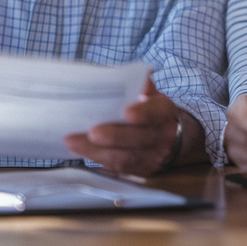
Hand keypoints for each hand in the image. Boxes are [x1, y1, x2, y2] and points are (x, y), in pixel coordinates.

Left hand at [64, 76, 200, 176]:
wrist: (172, 141)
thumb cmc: (152, 111)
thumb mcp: (152, 95)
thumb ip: (141, 85)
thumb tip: (138, 76)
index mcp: (163, 112)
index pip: (156, 113)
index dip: (143, 113)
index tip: (127, 112)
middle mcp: (160, 137)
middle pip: (138, 139)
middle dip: (114, 137)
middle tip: (92, 132)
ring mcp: (150, 157)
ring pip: (125, 157)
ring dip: (97, 151)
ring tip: (73, 142)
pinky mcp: (138, 170)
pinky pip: (116, 168)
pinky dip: (96, 159)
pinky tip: (79, 150)